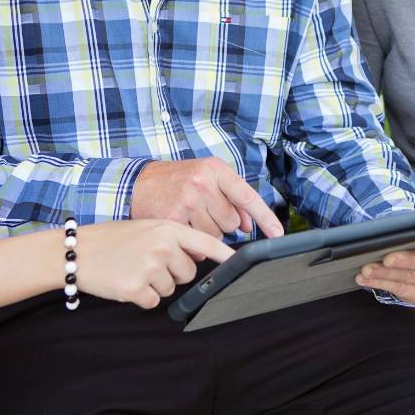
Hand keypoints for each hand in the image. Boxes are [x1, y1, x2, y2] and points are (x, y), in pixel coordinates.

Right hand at [74, 219, 233, 308]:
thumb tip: (195, 259)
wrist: (77, 251)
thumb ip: (172, 239)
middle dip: (172, 273)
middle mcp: (163, 246)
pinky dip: (142, 296)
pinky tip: (126, 282)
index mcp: (168, 228)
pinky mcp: (137, 288)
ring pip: (171, 288)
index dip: (226, 256)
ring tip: (133, 269)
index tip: (243, 264)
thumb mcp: (145, 228)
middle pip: (189, 272)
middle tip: (146, 263)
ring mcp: (150, 267)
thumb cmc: (112, 239)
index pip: (206, 243)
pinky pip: (153, 301)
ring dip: (155, 285)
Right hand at [130, 159, 283, 238]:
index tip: (277, 233)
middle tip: (205, 213)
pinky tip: (184, 229)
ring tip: (192, 219)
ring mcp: (187, 201)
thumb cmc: (175, 180)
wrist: (137, 183)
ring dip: (208, 234)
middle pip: (231, 222)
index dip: (265, 218)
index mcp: (214, 170)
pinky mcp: (172, 220)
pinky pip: (196, 244)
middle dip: (223, 224)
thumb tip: (248, 224)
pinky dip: (193, 244)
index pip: (247, 196)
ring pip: (215, 235)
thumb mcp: (205, 177)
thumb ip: (229, 197)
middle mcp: (202, 183)